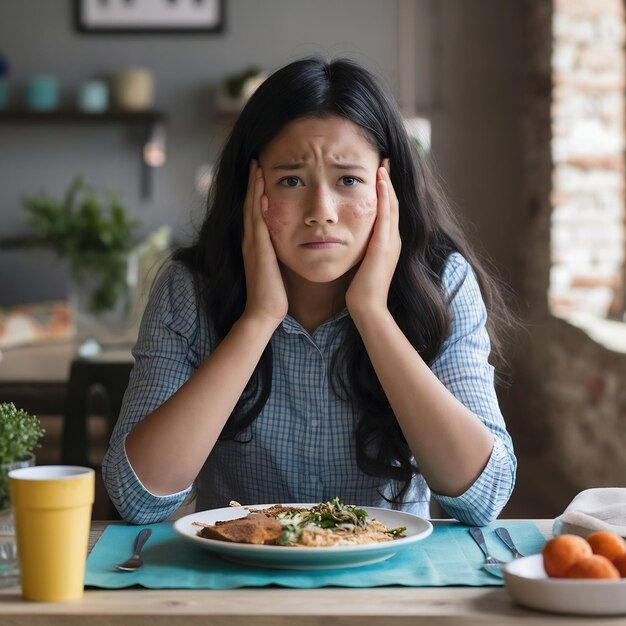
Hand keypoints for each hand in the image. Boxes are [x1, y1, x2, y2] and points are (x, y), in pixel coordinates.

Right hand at [241, 161, 288, 326]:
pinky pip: (257, 222)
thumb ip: (278, 254)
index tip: (262, 173)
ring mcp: (252, 245)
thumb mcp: (277, 268)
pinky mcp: (258, 250)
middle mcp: (250, 241)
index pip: (255, 211)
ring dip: (254, 187)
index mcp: (256, 244)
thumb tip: (291, 243)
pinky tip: (263, 190)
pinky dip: (258, 205)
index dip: (257, 192)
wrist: (264, 312)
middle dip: (253, 183)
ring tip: (257, 167)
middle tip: (256, 161)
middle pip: (250, 204)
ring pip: (252, 209)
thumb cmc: (274, 294)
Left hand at [345, 161, 400, 316]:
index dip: (385, 192)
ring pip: (392, 205)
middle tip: (385, 161)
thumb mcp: (362, 264)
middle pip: (393, 203)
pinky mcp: (385, 245)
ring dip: (388, 183)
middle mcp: (394, 239)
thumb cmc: (361, 290)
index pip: (388, 211)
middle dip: (389, 182)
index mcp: (388, 243)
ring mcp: (392, 242)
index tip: (380, 173)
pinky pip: (386, 215)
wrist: (368, 307)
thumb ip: (362, 250)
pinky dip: (384, 196)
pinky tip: (379, 181)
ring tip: (383, 164)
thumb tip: (350, 239)